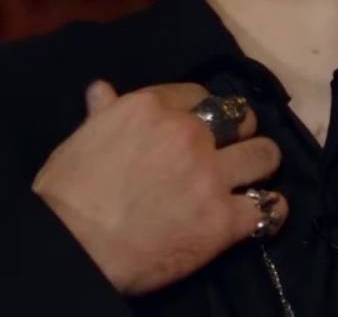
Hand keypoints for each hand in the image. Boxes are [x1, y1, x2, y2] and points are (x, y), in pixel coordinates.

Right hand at [32, 80, 286, 294]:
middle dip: (241, 133)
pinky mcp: (223, 220)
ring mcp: (211, 176)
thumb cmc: (67, 193)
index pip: (199, 95)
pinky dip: (270, 211)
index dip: (204, 112)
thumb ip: (103, 113)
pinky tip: (264, 213)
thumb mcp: (81, 140)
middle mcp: (190, 134)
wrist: (71, 247)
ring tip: (255, 177)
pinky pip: (267, 208)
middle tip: (233, 150)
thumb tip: (103, 90)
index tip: (204, 126)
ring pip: (264, 156)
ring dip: (262, 165)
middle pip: (241, 121)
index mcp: (152, 108)